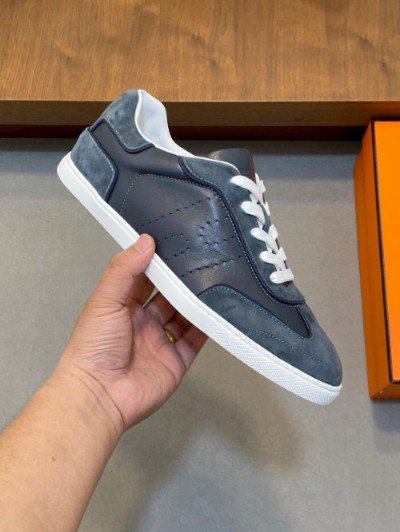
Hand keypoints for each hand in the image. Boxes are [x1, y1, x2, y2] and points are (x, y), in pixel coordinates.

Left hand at [57, 234, 206, 433]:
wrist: (99, 396)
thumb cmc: (91, 350)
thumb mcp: (105, 300)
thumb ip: (124, 270)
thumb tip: (144, 242)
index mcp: (122, 306)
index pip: (145, 278)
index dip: (159, 263)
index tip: (174, 246)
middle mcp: (142, 323)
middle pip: (169, 296)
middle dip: (182, 282)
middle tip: (200, 264)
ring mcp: (159, 342)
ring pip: (185, 316)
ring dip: (196, 303)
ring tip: (211, 284)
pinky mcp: (175, 361)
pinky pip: (195, 340)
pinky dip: (206, 328)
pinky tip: (215, 314)